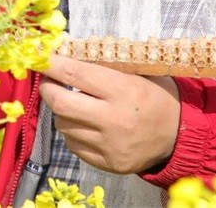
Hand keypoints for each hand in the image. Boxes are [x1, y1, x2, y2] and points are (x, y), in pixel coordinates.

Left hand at [39, 55, 179, 173]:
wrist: (179, 136)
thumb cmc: (154, 96)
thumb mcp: (136, 72)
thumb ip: (102, 65)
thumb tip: (62, 52)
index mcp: (124, 91)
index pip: (74, 73)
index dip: (50, 63)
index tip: (36, 56)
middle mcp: (114, 120)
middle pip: (59, 103)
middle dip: (47, 88)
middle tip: (48, 80)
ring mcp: (109, 145)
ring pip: (63, 124)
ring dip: (61, 111)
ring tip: (75, 103)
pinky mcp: (106, 163)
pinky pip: (72, 144)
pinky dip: (72, 131)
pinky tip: (85, 124)